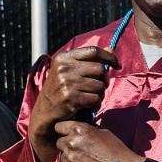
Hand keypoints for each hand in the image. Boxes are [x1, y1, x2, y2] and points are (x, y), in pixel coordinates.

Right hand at [29, 47, 117, 161]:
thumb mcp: (69, 71)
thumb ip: (88, 60)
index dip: (108, 57)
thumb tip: (111, 49)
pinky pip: (95, 98)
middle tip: (99, 88)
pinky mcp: (70, 97)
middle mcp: (64, 68)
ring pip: (99, 85)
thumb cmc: (60, 90)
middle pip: (99, 69)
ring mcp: (67, 82)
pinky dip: (95, 104)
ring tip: (92, 98)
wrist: (44, 111)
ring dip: (100, 94)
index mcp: (63, 58)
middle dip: (104, 80)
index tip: (116, 64)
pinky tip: (89, 106)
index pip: (93, 51)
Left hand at [53, 121, 141, 161]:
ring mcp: (70, 159)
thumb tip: (78, 131)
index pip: (59, 127)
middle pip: (59, 143)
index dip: (63, 131)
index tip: (67, 134)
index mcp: (79, 130)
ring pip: (62, 157)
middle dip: (67, 146)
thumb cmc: (116, 150)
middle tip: (78, 150)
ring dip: (70, 159)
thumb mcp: (103, 132)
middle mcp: (71, 143)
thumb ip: (87, 131)